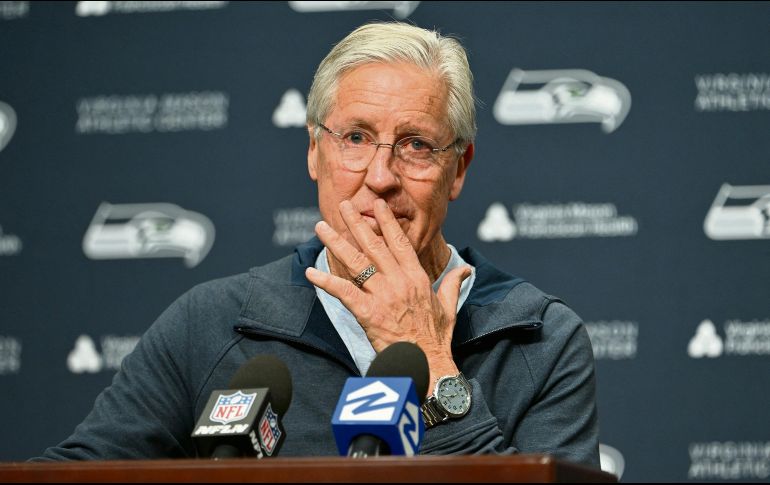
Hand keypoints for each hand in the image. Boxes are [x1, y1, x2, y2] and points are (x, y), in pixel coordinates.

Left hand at [305, 199, 471, 390]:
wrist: (427, 362)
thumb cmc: (437, 337)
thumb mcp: (448, 306)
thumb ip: (453, 283)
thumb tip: (466, 268)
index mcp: (416, 277)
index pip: (399, 242)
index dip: (387, 221)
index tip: (377, 205)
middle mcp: (399, 281)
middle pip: (374, 245)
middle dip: (357, 223)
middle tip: (344, 205)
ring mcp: (383, 296)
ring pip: (356, 263)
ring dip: (336, 243)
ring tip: (321, 227)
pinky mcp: (369, 313)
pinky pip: (344, 293)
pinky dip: (326, 281)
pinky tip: (311, 272)